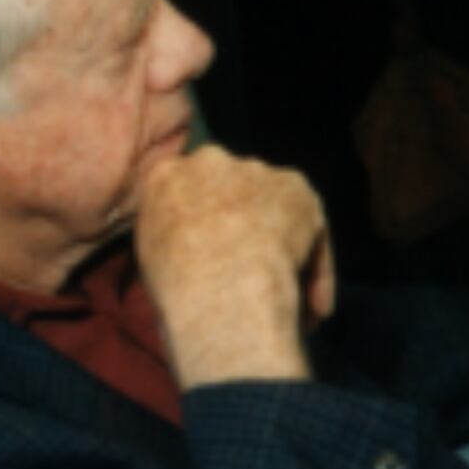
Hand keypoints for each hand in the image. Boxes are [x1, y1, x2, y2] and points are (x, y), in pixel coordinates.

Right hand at [136, 145, 331, 387]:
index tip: (212, 250)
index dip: (204, 219)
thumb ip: (173, 235)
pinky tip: (315, 307)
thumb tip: (196, 249)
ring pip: (273, 206)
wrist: (221, 289)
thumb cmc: (176, 288)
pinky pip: (311, 227)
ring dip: (282, 241)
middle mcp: (208, 161)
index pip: (185, 188)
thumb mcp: (151, 258)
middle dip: (243, 219)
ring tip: (289, 295)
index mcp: (162, 175)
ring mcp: (255, 170)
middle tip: (251, 269)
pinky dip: (316, 266)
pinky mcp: (297, 188)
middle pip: (231, 187)